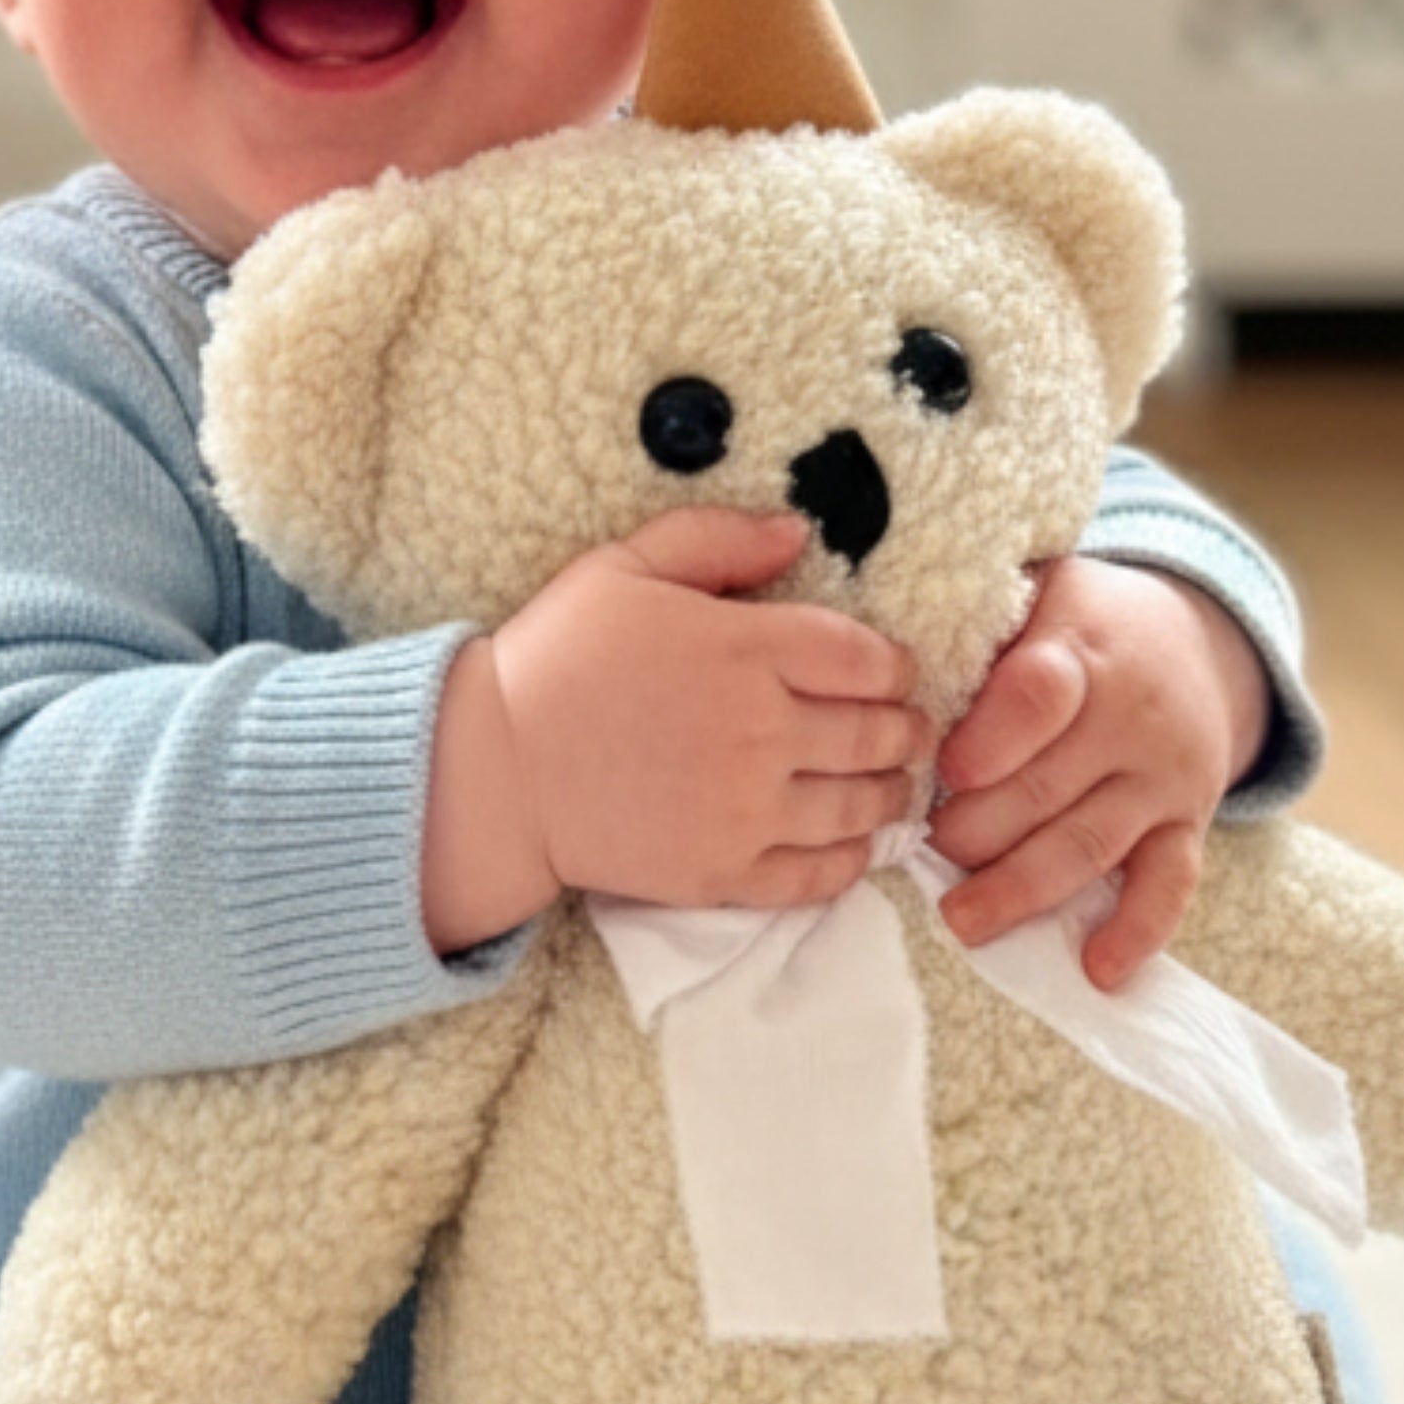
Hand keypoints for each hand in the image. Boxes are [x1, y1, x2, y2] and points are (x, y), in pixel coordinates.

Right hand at [423, 507, 931, 946]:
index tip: (894, 673)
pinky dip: (851, 859)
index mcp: (744, 648)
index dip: (896, 667)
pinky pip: (817, 873)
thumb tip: (796, 530)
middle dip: (906, 730)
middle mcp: (760, 729)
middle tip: (908, 731)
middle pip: (878, 734)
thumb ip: (715, 539)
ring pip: (860, 806)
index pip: (866, 659)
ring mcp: (745, 808)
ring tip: (890, 786)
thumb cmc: (556, 660)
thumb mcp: (624, 567)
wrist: (495, 771)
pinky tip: (852, 843)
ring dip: (890, 794)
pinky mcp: (723, 872)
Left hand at [924, 556, 1269, 984]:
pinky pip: (1170, 883)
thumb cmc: (1075, 624)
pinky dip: (1138, 929)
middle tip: (923, 850)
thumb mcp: (1031, 594)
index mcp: (1080, 651)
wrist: (1191, 639)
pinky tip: (1098, 970)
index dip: (989, 742)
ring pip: (1090, 844)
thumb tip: (877, 674)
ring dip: (1023, 889)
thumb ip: (971, 629)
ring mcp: (1162, 776)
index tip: (944, 770)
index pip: (1040, 698)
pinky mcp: (1188, 822)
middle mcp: (1130, 716)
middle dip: (977, 830)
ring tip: (963, 920)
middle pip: (1047, 788)